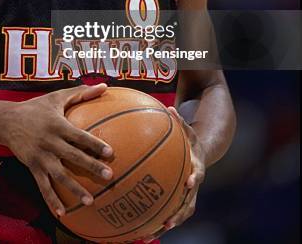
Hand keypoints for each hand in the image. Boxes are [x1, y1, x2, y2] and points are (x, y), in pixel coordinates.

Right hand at [2, 84, 113, 217]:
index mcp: (58, 125)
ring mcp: (40, 156)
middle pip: (73, 156)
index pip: (79, 135)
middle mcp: (50, 141)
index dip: (94, 144)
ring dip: (74, 188)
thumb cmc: (37, 107)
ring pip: (59, 175)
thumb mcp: (57, 97)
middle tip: (108, 176)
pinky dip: (51, 200)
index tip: (110, 153)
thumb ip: (81, 93)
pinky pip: (43, 185)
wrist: (7, 121)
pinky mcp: (32, 166)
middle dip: (91, 167)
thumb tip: (104, 86)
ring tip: (90, 200)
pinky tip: (63, 213)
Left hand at [143, 106, 205, 241]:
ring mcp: (186, 194)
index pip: (198, 174)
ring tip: (149, 236)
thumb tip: (169, 108)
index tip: (190, 183)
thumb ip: (180, 121)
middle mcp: (193, 185)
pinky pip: (166, 211)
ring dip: (165, 225)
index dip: (194, 179)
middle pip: (189, 203)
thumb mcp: (188, 130)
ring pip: (178, 214)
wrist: (201, 155)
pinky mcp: (177, 199)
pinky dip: (155, 222)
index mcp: (197, 168)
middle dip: (179, 214)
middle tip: (168, 223)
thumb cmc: (190, 140)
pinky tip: (138, 230)